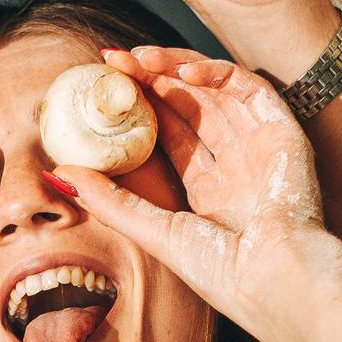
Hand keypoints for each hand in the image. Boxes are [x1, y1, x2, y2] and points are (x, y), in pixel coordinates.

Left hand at [58, 49, 341, 341]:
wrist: (277, 281)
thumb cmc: (225, 273)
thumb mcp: (157, 234)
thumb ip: (112, 202)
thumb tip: (58, 173)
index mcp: (212, 191)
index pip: (171, 134)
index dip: (138, 108)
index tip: (102, 88)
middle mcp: (237, 164)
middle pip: (190, 106)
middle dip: (151, 80)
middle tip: (112, 61)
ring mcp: (261, 145)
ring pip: (215, 90)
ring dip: (175, 68)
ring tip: (137, 59)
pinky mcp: (283, 132)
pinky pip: (249, 89)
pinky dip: (216, 73)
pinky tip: (180, 72)